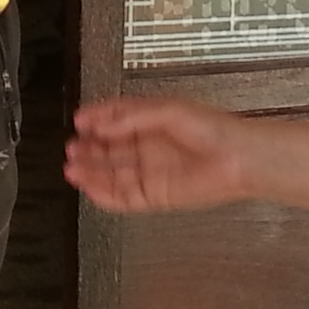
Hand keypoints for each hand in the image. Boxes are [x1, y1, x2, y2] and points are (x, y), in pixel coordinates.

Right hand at [62, 96, 255, 212]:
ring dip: (91, 171)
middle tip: (71, 146)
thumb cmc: (214, 130)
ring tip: (72, 167)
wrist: (237, 159)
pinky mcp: (155, 195)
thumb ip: (132, 117)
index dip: (96, 120)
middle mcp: (150, 148)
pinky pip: (123, 197)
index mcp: (152, 122)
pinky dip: (105, 195)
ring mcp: (151, 173)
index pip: (116, 120)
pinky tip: (91, 188)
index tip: (80, 120)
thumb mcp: (168, 111)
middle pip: (110, 149)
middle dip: (89, 148)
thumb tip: (102, 124)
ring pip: (112, 174)